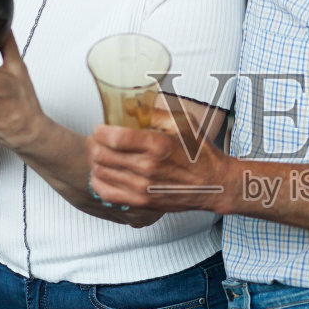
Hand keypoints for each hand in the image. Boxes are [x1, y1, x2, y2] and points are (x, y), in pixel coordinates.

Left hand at [87, 123, 230, 214]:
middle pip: (102, 155)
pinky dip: (98, 181)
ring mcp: (143, 187)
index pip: (113, 137)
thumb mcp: (182, 122)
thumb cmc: (200, 152)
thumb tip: (128, 106)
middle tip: (96, 139)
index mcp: (157, 144)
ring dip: (95, 161)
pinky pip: (106, 193)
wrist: (214, 184)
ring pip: (101, 172)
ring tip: (100, 154)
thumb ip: (154, 112)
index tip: (101, 127)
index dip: (100, 131)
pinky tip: (102, 173)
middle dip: (93, 144)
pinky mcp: (142, 202)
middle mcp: (147, 167)